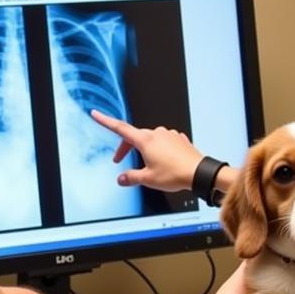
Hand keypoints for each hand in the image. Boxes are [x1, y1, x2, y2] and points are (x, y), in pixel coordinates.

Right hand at [90, 109, 204, 191]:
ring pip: (150, 139)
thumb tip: (121, 179)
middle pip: (134, 137)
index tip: (96, 114)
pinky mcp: (179, 139)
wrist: (199, 173)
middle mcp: (157, 133)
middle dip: (125, 148)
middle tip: (120, 161)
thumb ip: (131, 177)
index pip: (120, 128)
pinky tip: (163, 162)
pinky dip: (159, 150)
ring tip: (149, 166)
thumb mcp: (148, 179)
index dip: (105, 121)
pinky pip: (164, 142)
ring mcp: (169, 135)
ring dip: (144, 150)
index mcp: (146, 140)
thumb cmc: (175, 174)